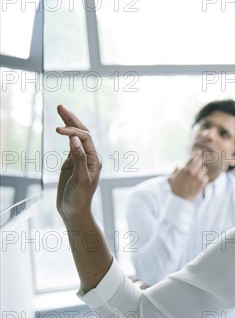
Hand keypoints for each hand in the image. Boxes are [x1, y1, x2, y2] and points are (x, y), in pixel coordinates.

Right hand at [55, 105, 101, 219]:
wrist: (74, 211)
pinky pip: (71, 145)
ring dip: (69, 124)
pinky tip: (62, 128)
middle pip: (82, 133)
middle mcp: (90, 157)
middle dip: (72, 119)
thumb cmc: (79, 197)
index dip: (72, 132)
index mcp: (94, 160)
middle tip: (60, 106)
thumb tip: (74, 139)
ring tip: (60, 110)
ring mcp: (81, 159)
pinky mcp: (72, 163)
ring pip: (76, 137)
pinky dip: (66, 135)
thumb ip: (78, 158)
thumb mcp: (80, 178)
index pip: (85, 138)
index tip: (57, 131)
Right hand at [168, 151, 209, 200]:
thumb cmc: (175, 190)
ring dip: (201, 172)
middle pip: (200, 161)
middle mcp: (192, 171)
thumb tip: (177, 166)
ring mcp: (198, 176)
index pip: (193, 158)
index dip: (197, 154)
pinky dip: (203, 179)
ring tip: (196, 178)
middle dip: (200, 161)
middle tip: (200, 163)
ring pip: (203, 170)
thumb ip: (174, 171)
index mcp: (184, 169)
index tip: (200, 152)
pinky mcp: (202, 182)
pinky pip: (205, 177)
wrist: (181, 200)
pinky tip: (199, 183)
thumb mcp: (171, 179)